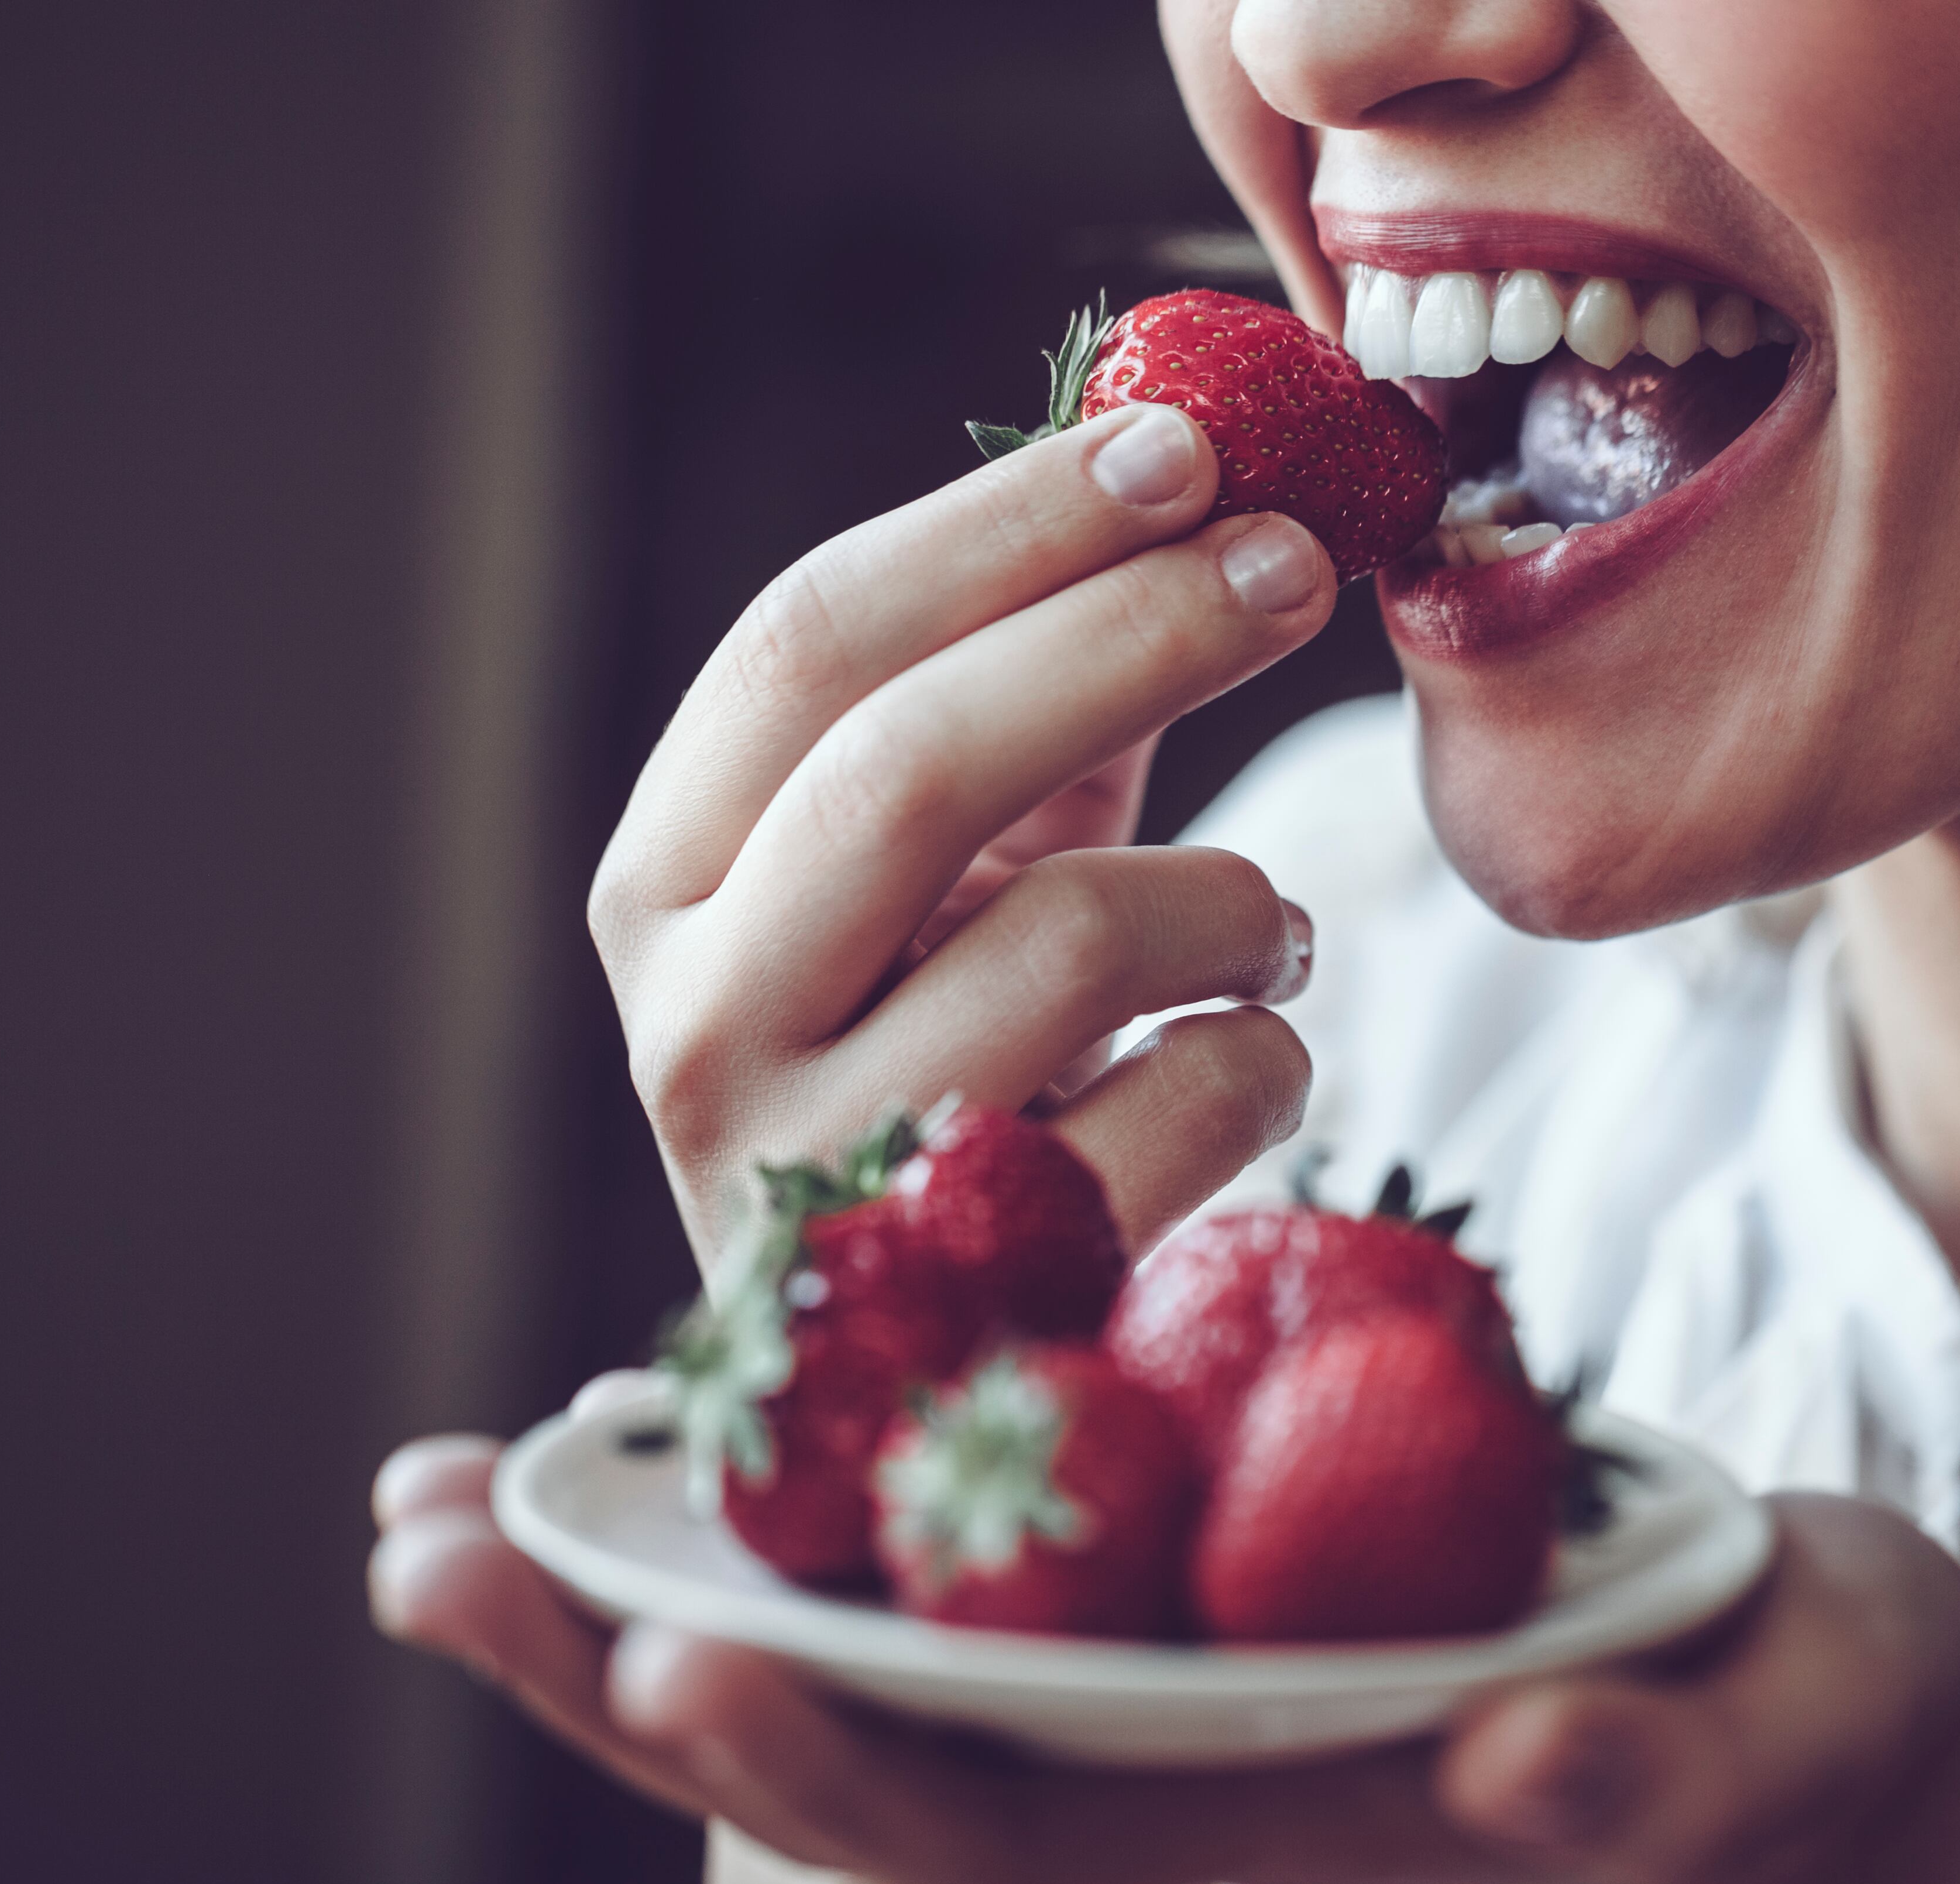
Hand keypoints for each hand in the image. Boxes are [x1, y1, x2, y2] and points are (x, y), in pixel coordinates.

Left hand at [371, 1467, 1959, 1883]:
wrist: (1790, 1681)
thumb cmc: (1805, 1712)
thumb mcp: (1783, 1719)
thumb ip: (1665, 1758)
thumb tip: (1530, 1762)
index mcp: (1280, 1790)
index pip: (1014, 1816)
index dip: (839, 1746)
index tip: (675, 1652)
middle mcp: (1170, 1733)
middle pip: (864, 1733)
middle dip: (638, 1662)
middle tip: (422, 1548)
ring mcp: (1151, 1637)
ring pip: (867, 1619)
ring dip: (649, 1560)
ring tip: (438, 1490)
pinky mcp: (1169, 1524)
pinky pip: (948, 1495)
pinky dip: (794, 1444)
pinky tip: (650, 1388)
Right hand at [585, 399, 1336, 1263]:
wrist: (930, 1361)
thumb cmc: (951, 1061)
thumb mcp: (950, 878)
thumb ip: (1027, 702)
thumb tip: (1197, 480)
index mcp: (665, 887)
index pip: (807, 644)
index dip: (1006, 526)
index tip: (1180, 446)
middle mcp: (697, 1027)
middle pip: (914, 761)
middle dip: (1135, 630)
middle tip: (1294, 563)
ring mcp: (821, 1173)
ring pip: (1078, 936)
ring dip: (1235, 897)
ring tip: (1266, 930)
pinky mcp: (974, 1287)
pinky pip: (1186, 1098)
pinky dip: (1265, 1053)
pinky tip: (1245, 1059)